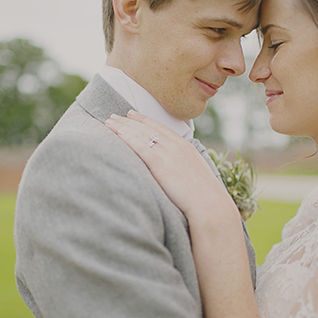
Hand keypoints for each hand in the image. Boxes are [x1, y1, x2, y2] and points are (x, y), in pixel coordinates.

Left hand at [105, 110, 235, 220]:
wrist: (208, 203)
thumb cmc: (202, 195)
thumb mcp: (194, 172)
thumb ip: (181, 165)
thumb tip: (173, 169)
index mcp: (184, 146)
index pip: (159, 128)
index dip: (143, 120)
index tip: (131, 114)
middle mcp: (175, 146)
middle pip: (147, 129)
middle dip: (129, 121)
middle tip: (114, 115)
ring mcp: (168, 154)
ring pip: (142, 135)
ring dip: (124, 127)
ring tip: (109, 122)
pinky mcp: (161, 165)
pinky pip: (141, 147)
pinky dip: (129, 138)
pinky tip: (118, 133)